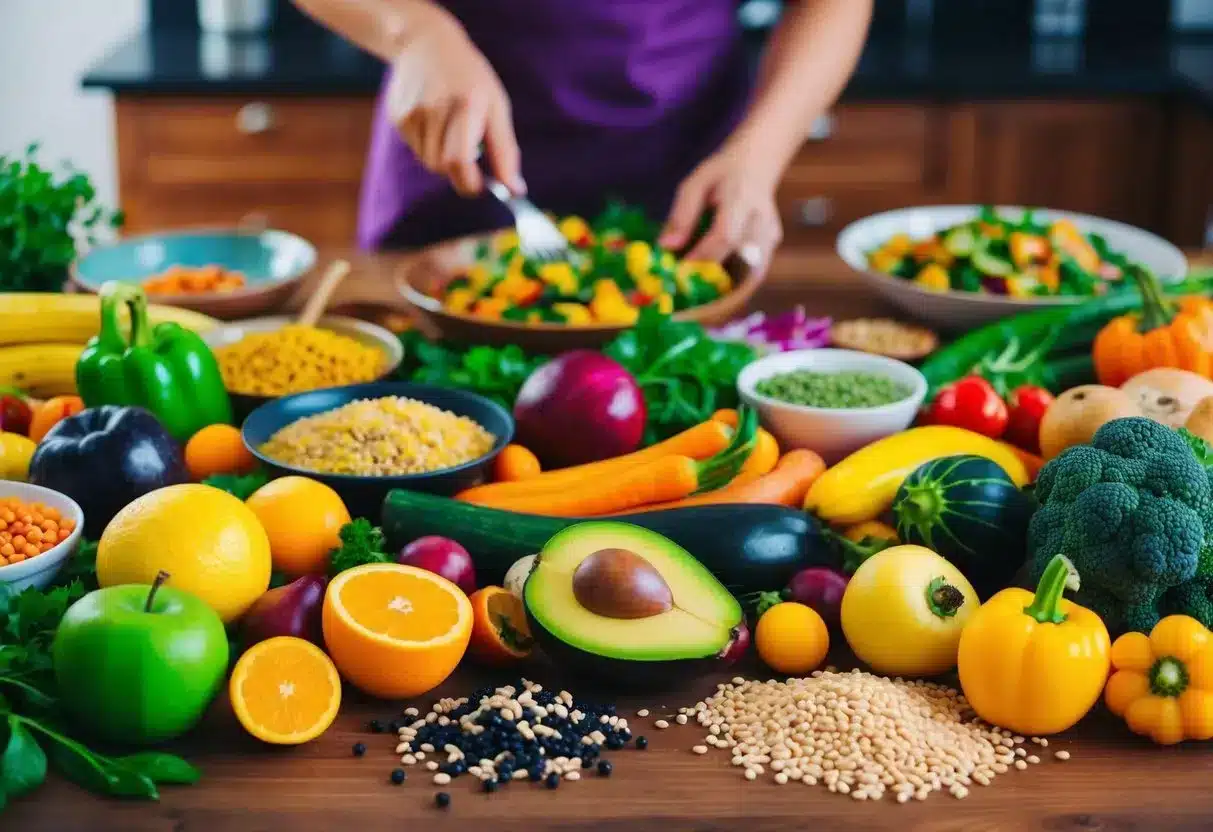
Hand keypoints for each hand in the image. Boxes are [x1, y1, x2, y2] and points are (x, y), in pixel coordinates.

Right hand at [384, 6, 521, 195]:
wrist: (426, 43)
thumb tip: (515, 189)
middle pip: (443, 166)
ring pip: (429, 161)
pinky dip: (429, 145)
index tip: (480, 186)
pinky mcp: (397, 116)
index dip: (470, 183)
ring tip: (451, 130)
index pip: (460, 161)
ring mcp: (412, 112)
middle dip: (460, 175)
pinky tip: (434, 120)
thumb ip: (505, 150)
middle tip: (472, 167)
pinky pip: (416, 149)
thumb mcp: (496, 105)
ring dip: (444, 159)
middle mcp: (434, 108)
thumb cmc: (470, 79)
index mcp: (466, 104)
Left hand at [659, 139, 782, 276]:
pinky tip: (717, 284)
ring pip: (751, 273)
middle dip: (714, 279)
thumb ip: (681, 215)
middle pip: (741, 260)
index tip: (680, 270)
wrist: (757, 163)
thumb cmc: (721, 174)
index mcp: (742, 199)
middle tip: (688, 288)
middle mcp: (762, 220)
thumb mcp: (695, 184)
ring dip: (727, 286)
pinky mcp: (772, 245)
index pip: (725, 235)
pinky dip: (735, 282)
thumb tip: (666, 246)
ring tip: (703, 291)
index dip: (702, 257)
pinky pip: (754, 272)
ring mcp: (772, 234)